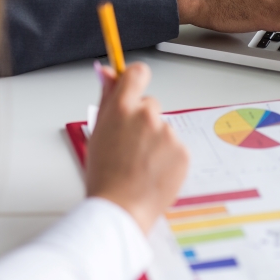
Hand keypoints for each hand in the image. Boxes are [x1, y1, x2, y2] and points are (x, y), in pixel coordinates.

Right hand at [86, 62, 188, 233]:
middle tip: (130, 145)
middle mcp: (147, 116)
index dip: (135, 79)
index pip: (136, 73)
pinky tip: (153, 172)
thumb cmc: (104, 175)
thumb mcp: (97, 132)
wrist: (120, 208)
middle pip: (150, 104)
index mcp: (122, 108)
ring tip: (140, 165)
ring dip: (155, 141)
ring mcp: (167, 133)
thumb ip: (105, 97)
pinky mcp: (182, 151)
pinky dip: (167, 158)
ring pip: (163, 129)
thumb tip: (105, 71)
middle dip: (142, 120)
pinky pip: (175, 147)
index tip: (133, 86)